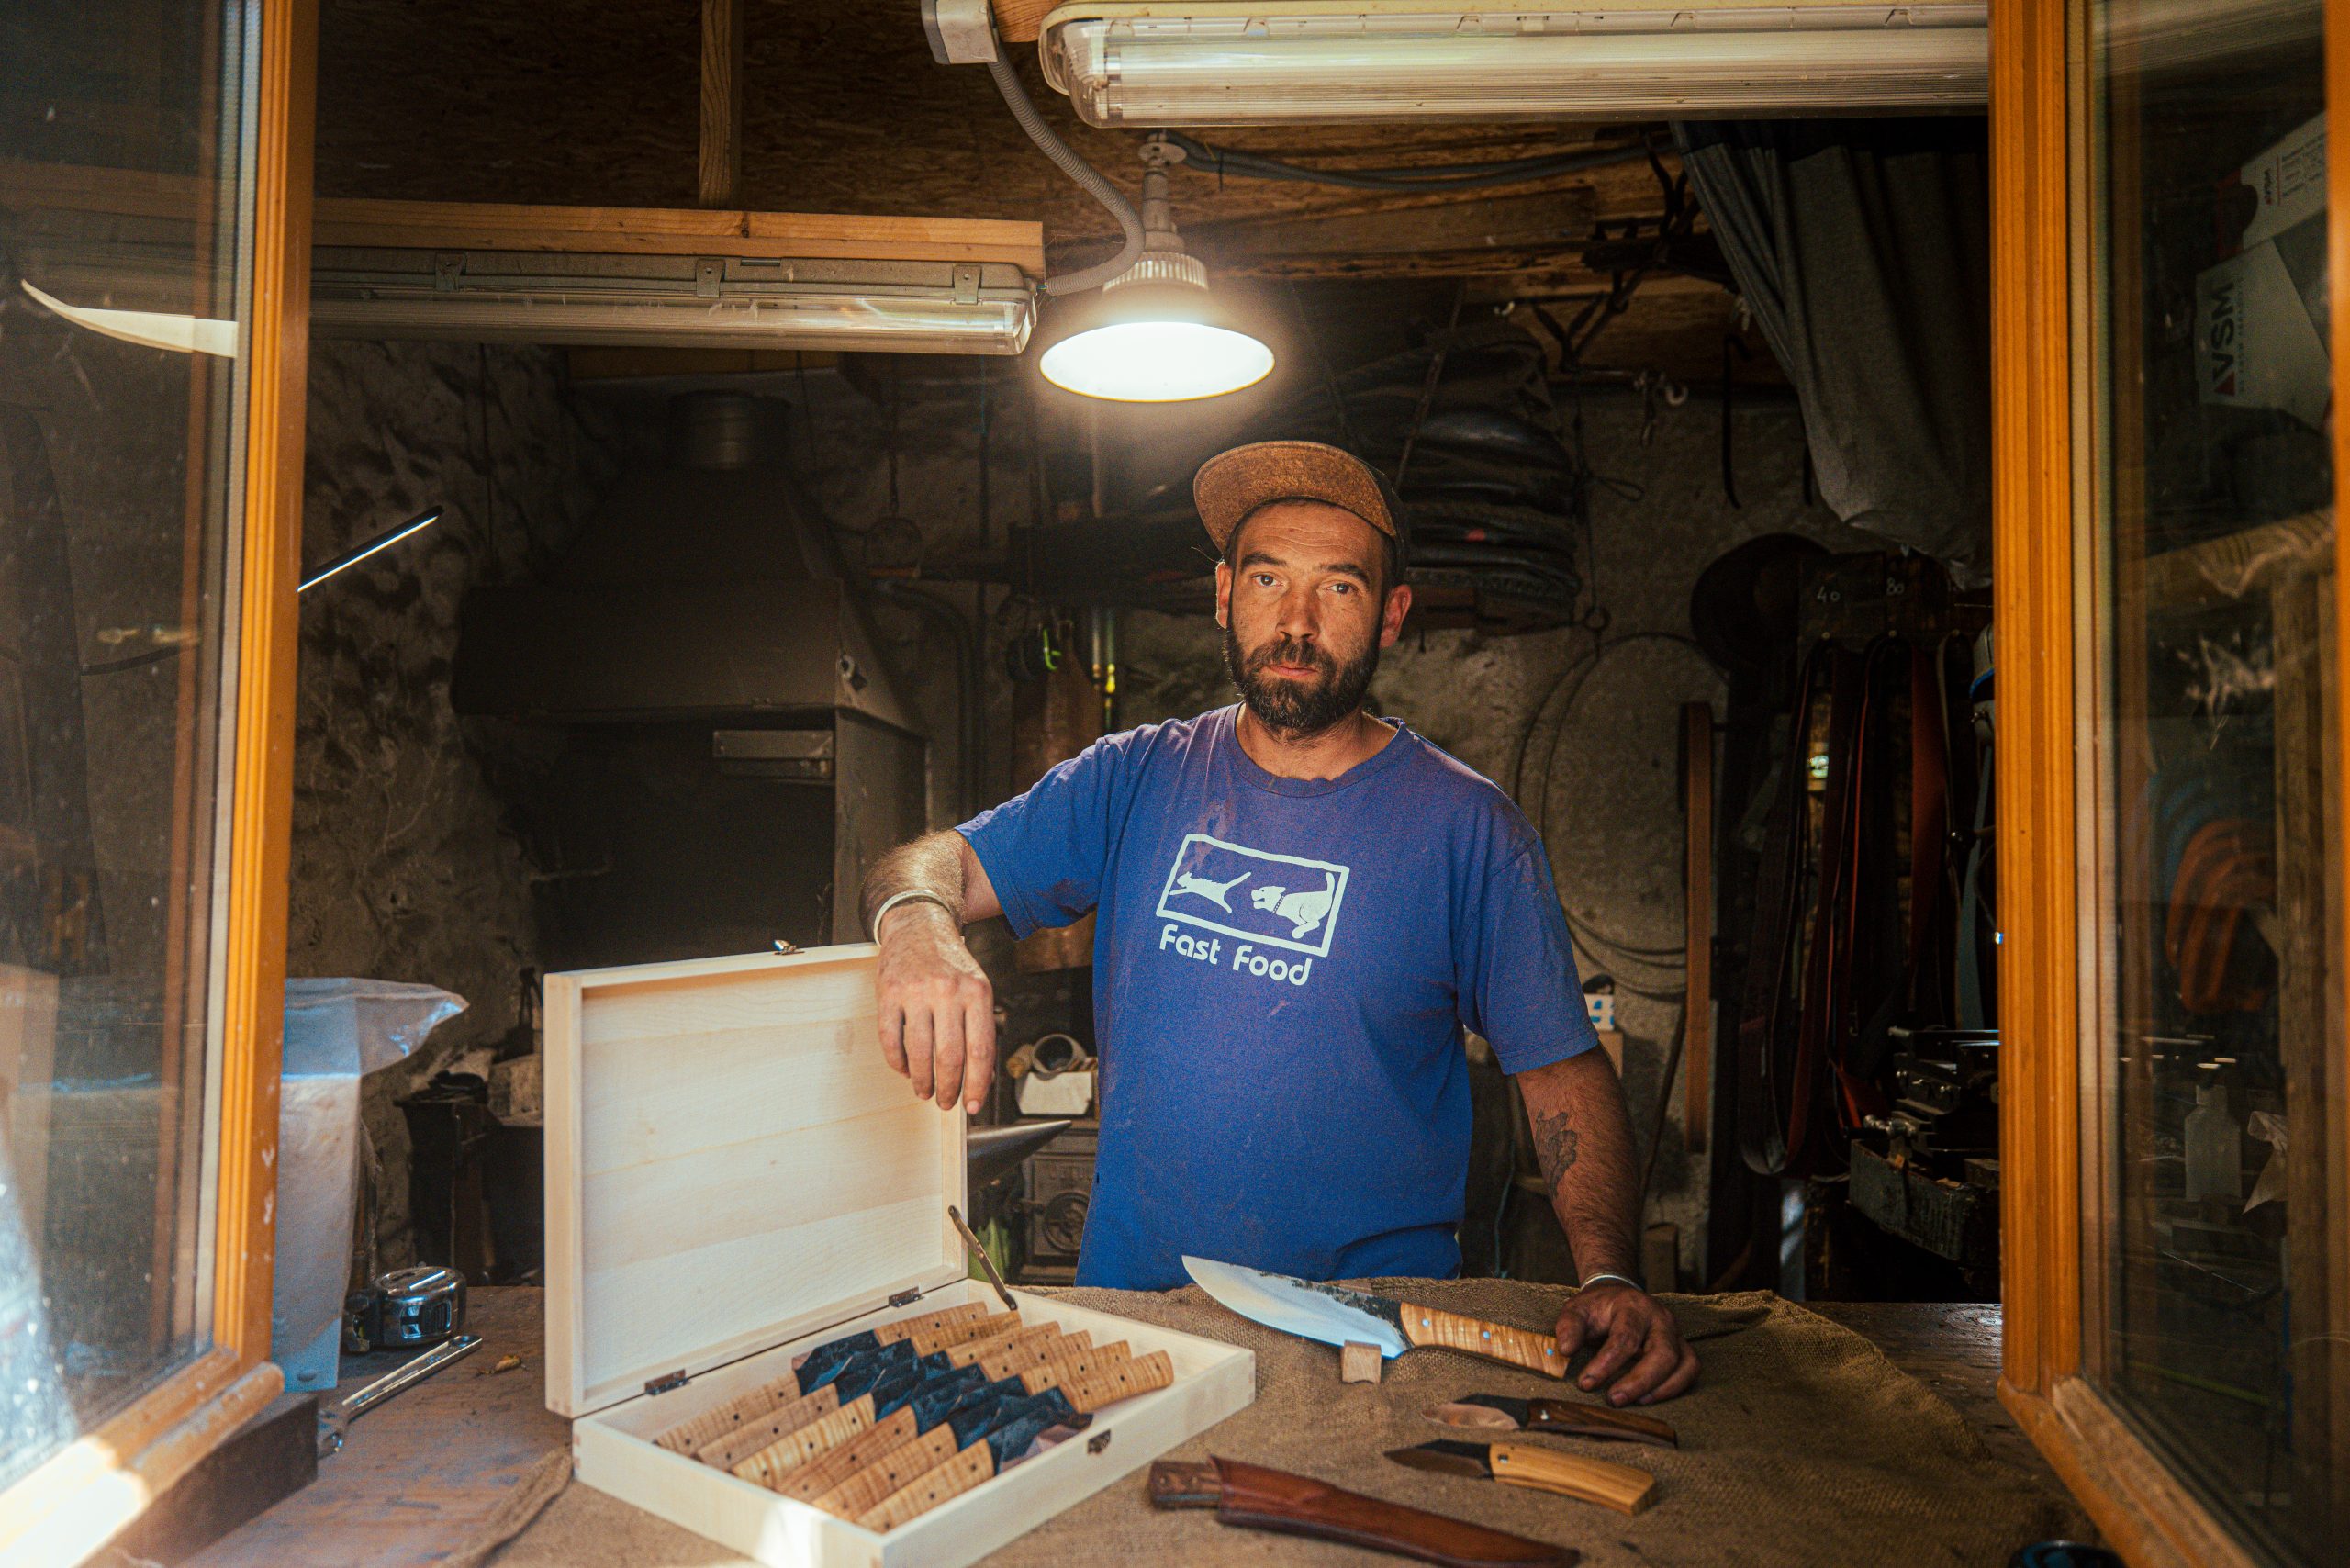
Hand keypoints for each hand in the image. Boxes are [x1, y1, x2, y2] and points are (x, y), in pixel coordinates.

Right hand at [875, 902, 995, 1112]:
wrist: (920, 927)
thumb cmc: (953, 966)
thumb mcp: (978, 988)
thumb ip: (981, 1028)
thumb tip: (983, 1076)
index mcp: (976, 992)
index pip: (980, 1051)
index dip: (977, 1085)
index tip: (973, 1105)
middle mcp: (947, 991)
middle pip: (949, 1057)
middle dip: (948, 1089)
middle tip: (946, 1103)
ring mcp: (916, 991)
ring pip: (918, 1053)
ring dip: (922, 1081)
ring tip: (925, 1091)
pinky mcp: (888, 993)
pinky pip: (890, 1039)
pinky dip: (898, 1063)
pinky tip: (905, 1070)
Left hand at [1554, 1283, 1697, 1405]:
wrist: (1618, 1295)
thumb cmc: (1597, 1307)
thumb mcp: (1576, 1309)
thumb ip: (1569, 1327)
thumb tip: (1566, 1350)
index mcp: (1633, 1306)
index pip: (1625, 1337)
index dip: (1606, 1363)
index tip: (1585, 1383)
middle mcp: (1661, 1318)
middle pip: (1663, 1353)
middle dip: (1639, 1381)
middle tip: (1613, 1400)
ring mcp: (1676, 1333)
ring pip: (1684, 1364)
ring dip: (1662, 1389)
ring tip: (1635, 1403)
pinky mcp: (1682, 1347)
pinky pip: (1690, 1370)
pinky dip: (1675, 1387)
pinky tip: (1648, 1398)